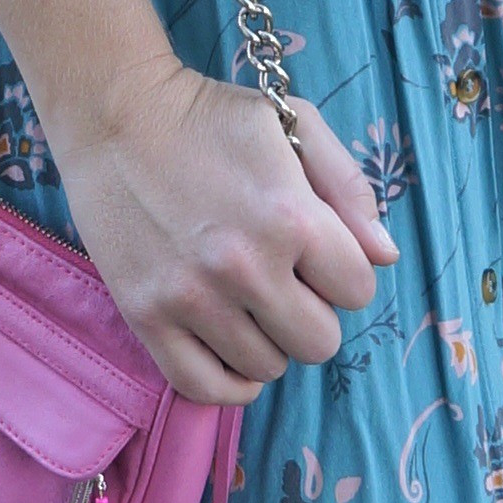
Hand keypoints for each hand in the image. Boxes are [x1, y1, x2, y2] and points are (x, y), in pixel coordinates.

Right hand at [46, 60, 398, 406]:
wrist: (115, 115)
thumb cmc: (211, 117)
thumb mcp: (295, 124)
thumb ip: (350, 187)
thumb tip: (387, 257)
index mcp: (291, 217)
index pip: (359, 290)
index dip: (344, 272)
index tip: (316, 254)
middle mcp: (245, 266)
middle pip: (319, 342)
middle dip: (313, 313)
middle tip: (284, 280)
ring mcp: (191, 298)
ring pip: (266, 368)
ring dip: (268, 340)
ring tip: (248, 301)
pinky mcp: (146, 317)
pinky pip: (203, 387)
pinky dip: (229, 382)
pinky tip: (233, 352)